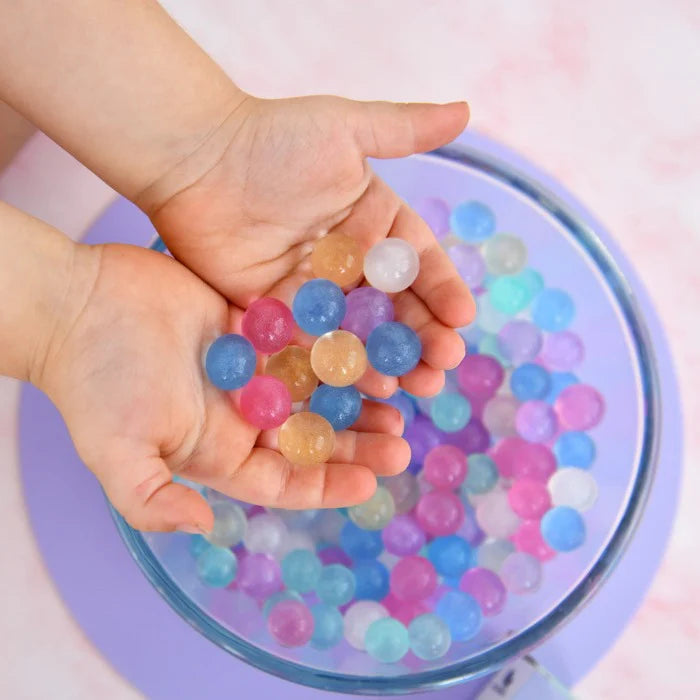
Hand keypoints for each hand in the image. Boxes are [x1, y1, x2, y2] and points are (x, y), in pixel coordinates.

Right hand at [37, 244, 407, 531]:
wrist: (76, 305)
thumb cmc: (94, 382)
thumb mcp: (118, 453)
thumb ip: (155, 500)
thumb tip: (205, 530)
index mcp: (219, 450)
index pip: (284, 479)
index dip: (327, 484)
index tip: (370, 482)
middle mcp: (242, 412)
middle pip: (312, 434)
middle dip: (355, 441)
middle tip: (400, 441)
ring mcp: (250, 366)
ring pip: (316, 387)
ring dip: (355, 394)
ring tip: (398, 399)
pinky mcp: (251, 323)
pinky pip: (302, 337)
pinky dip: (334, 344)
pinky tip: (369, 345)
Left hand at [139, 95, 475, 397]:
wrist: (198, 159)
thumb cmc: (274, 139)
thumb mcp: (347, 128)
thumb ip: (406, 129)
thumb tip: (466, 110)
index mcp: (373, 222)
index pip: (418, 263)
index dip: (442, 290)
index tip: (462, 318)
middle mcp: (349, 261)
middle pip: (394, 307)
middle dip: (423, 335)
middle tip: (444, 363)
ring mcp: (314, 291)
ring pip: (360, 333)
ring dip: (391, 360)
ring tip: (418, 387)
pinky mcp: (278, 313)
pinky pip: (313, 344)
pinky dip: (339, 365)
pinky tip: (366, 386)